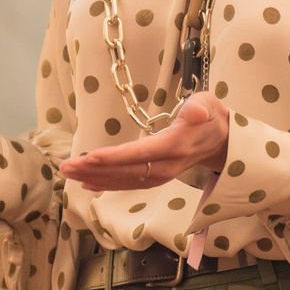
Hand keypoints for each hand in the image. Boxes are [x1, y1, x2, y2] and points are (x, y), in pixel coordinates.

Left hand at [56, 92, 228, 191]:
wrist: (223, 142)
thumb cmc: (211, 117)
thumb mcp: (210, 105)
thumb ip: (201, 107)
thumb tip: (196, 109)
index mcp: (176, 145)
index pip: (141, 153)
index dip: (114, 156)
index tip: (90, 156)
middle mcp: (167, 164)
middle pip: (126, 170)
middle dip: (94, 169)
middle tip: (66, 166)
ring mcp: (162, 174)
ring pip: (124, 179)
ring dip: (95, 177)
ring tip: (68, 172)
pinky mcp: (156, 176)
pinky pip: (128, 183)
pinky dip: (106, 183)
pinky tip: (86, 182)